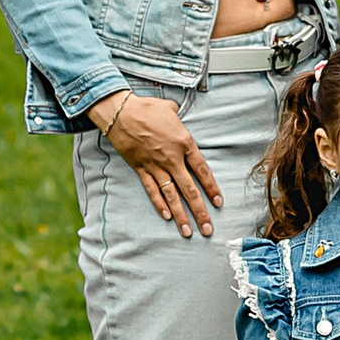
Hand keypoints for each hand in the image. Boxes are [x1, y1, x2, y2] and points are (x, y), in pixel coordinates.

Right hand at [93, 90, 222, 235]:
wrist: (121, 113)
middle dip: (200, 211)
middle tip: (208, 229)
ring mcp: (156, 166)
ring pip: (171, 195)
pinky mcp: (141, 169)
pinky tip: (166, 217)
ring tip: (188, 232)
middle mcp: (172, 159)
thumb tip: (180, 118)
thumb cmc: (147, 108)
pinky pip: (152, 190)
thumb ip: (180, 120)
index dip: (212, 188)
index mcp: (184, 143)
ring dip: (180, 215)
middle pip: (190, 190)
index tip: (219, 202)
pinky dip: (159, 204)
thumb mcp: (171, 109)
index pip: (203, 171)